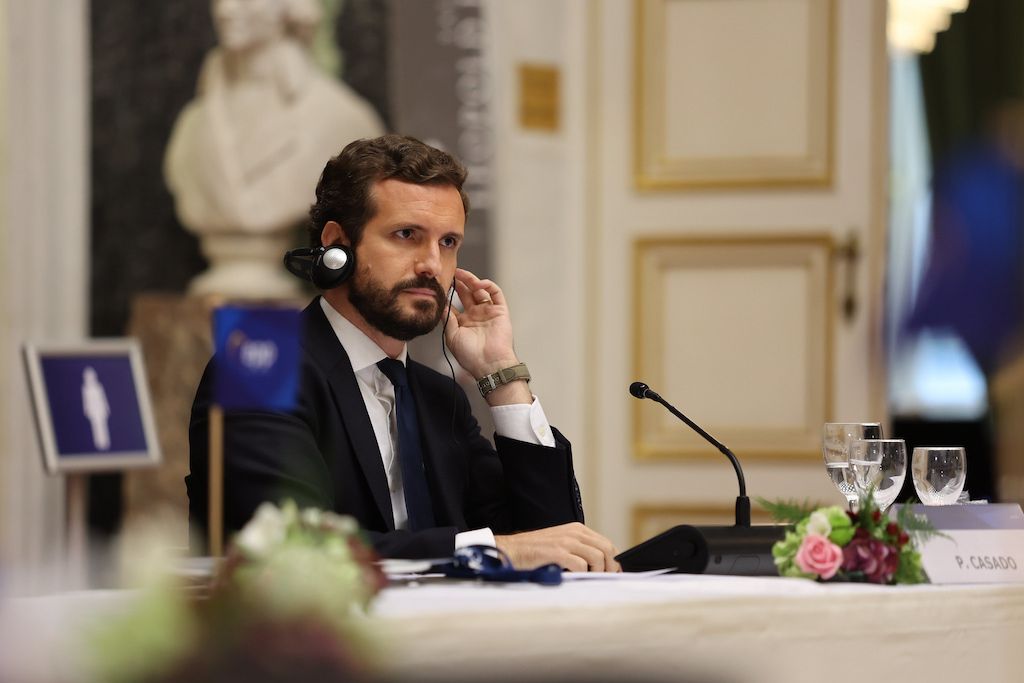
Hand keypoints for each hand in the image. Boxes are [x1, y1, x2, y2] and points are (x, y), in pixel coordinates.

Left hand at [445, 269, 527, 402]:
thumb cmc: (470, 355)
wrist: (489, 364)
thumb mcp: (452, 336)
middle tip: (451, 273)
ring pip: (480, 291)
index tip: (439, 285)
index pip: (454, 304)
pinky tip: (478, 283)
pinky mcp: (500, 311)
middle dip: (459, 283)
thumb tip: (441, 304)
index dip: (447, 294)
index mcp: (463, 323)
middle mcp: (476, 315)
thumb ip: (447, 319)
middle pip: (466, 294)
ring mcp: (488, 312)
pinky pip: (496, 293)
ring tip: (461, 274)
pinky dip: (488, 285)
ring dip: (471, 281)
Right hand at [495, 522, 620, 571]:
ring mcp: (566, 541)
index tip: (613, 574)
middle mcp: (574, 532)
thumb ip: (579, 551)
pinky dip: (582, 575)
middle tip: (604, 580)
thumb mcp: (560, 545)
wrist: (510, 551)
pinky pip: (581, 566)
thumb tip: (601, 567)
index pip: (607, 544)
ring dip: (596, 573)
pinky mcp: (557, 552)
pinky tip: (573, 578)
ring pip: (597, 557)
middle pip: (607, 549)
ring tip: (588, 581)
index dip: (613, 561)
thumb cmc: (535, 553)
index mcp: (577, 529)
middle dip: (610, 568)